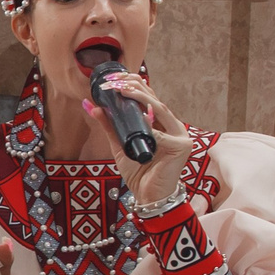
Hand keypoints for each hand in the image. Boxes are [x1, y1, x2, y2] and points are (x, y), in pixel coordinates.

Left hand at [81, 66, 191, 205]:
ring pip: (161, 109)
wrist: (148, 196)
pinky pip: (162, 133)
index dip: (134, 86)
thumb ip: (109, 127)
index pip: (149, 98)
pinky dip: (149, 126)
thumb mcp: (119, 146)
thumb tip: (92, 106)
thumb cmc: (138, 172)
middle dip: (136, 87)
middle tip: (116, 81)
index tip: (115, 78)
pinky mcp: (182, 146)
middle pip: (155, 99)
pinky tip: (141, 118)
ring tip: (124, 90)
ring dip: (141, 97)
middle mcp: (172, 126)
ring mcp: (180, 135)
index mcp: (160, 124)